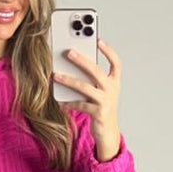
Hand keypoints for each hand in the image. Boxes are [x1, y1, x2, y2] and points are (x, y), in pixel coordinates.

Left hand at [54, 37, 122, 160]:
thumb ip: (91, 80)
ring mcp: (106, 102)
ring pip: (86, 87)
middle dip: (82, 60)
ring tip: (56, 76)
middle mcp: (112, 90)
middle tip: (69, 52)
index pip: (116, 63)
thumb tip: (72, 66)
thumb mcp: (100, 92)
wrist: (108, 132)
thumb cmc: (101, 107)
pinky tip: (60, 102)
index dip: (108, 51)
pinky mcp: (99, 113)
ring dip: (69, 80)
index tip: (98, 39)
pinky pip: (80, 105)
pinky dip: (69, 103)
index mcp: (115, 82)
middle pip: (97, 71)